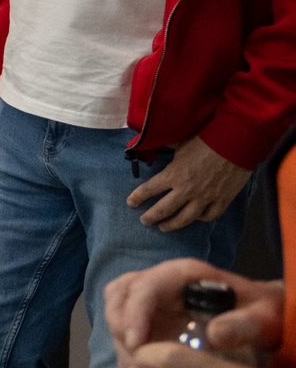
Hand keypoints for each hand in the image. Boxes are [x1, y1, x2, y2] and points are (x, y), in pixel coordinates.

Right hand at [108, 261, 282, 367]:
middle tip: (137, 361)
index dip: (134, 313)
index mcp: (184, 275)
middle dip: (120, 328)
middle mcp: (161, 284)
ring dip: (121, 346)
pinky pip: (125, 334)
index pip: (145, 286)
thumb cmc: (263, 313)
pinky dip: (126, 356)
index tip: (136, 344)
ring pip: (116, 314)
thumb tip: (214, 335)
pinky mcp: (149, 322)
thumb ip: (245, 324)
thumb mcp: (264, 317)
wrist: (262, 317)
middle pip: (119, 296)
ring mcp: (152, 303)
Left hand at [125, 135, 251, 231]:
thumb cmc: (205, 140)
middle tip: (144, 221)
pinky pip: (210, 215)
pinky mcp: (223, 200)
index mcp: (173, 175)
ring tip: (164, 227)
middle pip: (164, 210)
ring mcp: (205, 198)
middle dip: (151, 217)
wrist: (235, 143)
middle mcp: (186, 190)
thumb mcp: (180, 143)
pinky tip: (195, 218)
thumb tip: (153, 142)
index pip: (149, 190)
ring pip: (185, 218)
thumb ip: (166, 147)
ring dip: (172, 225)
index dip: (138, 197)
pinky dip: (201, 219)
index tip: (131, 203)